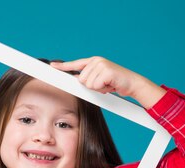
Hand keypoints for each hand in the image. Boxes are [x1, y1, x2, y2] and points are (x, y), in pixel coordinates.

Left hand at [50, 57, 165, 108]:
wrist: (132, 83)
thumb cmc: (116, 83)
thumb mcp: (100, 80)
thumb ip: (89, 79)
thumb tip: (78, 82)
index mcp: (93, 62)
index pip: (75, 64)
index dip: (63, 66)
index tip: (52, 66)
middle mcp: (96, 61)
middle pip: (81, 80)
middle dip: (92, 87)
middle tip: (104, 85)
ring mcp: (101, 64)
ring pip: (87, 84)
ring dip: (98, 89)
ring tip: (108, 85)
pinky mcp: (105, 70)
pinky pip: (95, 86)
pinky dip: (103, 89)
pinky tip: (111, 85)